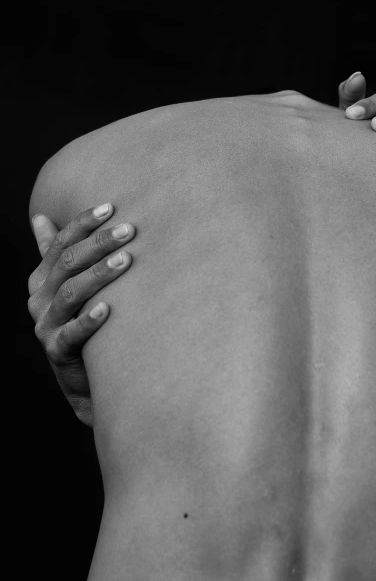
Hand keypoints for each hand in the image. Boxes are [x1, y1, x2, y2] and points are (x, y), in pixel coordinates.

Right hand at [27, 204, 135, 426]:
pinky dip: (89, 320)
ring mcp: (46, 325)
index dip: (84, 223)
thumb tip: (40, 216)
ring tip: (127, 259)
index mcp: (42, 278)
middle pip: (68, 263)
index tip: (111, 206)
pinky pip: (73, 334)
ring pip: (71, 293)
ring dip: (99, 274)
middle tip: (129, 230)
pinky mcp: (58, 351)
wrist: (85, 376)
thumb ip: (53, 253)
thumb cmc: (81, 319)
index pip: (61, 242)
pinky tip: (109, 308)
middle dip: (99, 243)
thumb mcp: (66, 285)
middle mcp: (39, 298)